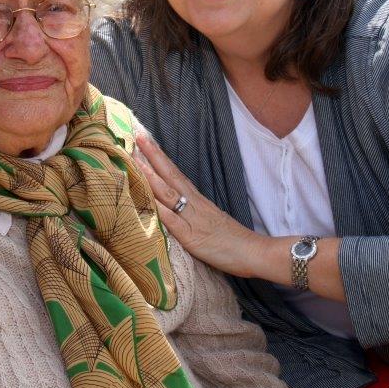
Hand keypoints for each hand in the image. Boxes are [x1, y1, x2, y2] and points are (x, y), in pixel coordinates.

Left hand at [134, 133, 264, 277]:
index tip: (145, 141)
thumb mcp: (208, 219)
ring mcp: (193, 219)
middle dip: (152, 156)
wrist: (253, 251)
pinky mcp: (193, 238)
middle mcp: (193, 204)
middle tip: (138, 136)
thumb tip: (171, 206)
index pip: (174, 173)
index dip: (159, 157)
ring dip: (151, 177)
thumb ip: (190, 212)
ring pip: (169, 194)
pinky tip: (150, 201)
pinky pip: (175, 222)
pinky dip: (162, 211)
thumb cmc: (231, 239)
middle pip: (170, 175)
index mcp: (196, 199)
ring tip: (135, 161)